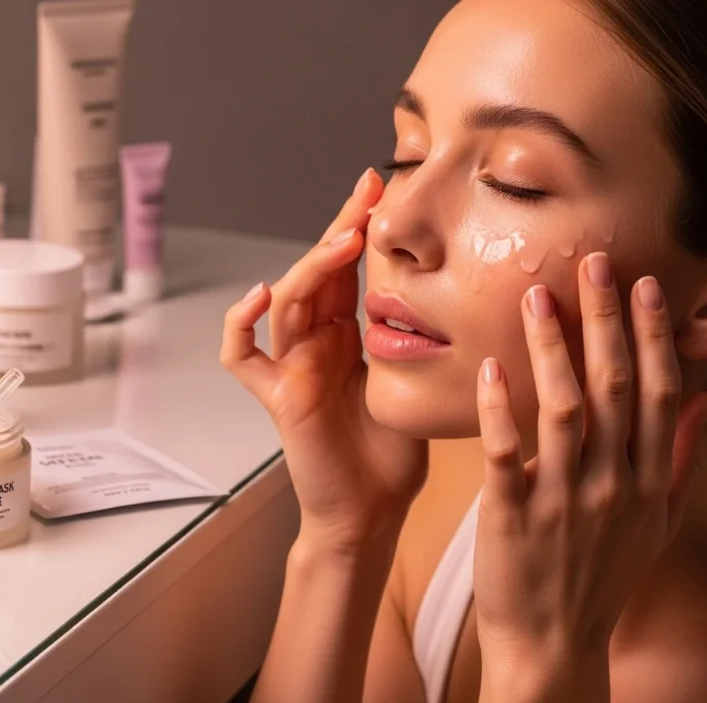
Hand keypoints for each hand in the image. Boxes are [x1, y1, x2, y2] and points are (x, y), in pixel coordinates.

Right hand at [221, 169, 427, 551]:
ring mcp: (293, 367)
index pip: (347, 270)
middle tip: (367, 190)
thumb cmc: (394, 457)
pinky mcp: (278, 396)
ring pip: (287, 301)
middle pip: (317, 273)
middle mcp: (316, 345)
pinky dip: (240, 324)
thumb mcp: (417, 382)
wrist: (372, 512)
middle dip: (339, 227)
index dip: (359, 227)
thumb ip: (421, 340)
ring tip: (344, 240)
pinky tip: (261, 296)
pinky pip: (240, 356)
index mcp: (348, 338)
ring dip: (311, 266)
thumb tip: (466, 293)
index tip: (382, 186)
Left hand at [473, 253, 706, 702]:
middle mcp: (611, 484)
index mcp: (646, 480)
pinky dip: (499, 407)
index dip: (651, 335)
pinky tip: (491, 366)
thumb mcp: (655, 522)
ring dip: (551, 348)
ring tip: (536, 297)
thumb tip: (699, 395)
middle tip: (593, 264)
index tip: (642, 286)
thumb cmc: (600, 575)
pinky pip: (505, 451)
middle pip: (614, 387)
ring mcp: (561, 499)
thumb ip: (677, 458)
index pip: (655, 392)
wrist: (552, 642)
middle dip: (605, 321)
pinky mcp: (510, 514)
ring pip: (562, 408)